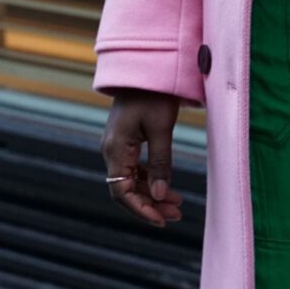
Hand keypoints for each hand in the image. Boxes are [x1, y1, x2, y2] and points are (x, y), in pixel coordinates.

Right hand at [101, 89, 183, 228]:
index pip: (122, 192)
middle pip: (126, 190)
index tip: (161, 220)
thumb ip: (161, 163)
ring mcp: (117, 147)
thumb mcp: (162, 128)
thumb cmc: (154, 94)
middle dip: (150, 205)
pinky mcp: (125, 142)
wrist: (146, 67)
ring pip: (131, 181)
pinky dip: (150, 180)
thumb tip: (160, 194)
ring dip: (152, 195)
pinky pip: (134, 169)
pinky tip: (167, 187)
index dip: (141, 209)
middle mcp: (111, 151)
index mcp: (115, 149)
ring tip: (178, 205)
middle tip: (176, 215)